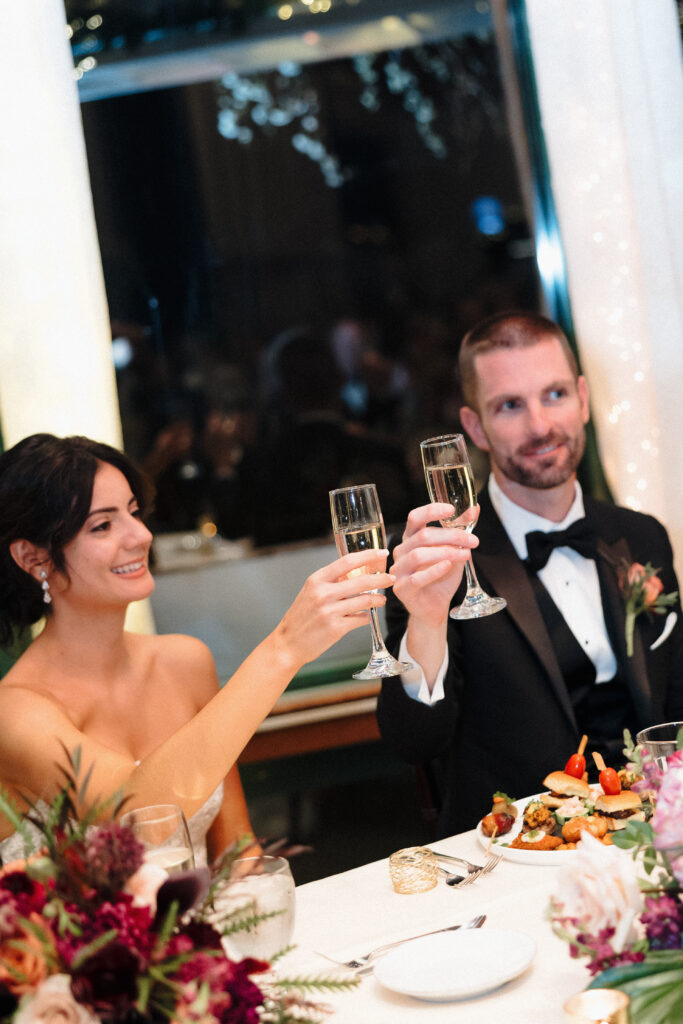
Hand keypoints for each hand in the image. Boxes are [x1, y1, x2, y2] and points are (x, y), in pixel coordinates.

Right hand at [272, 550, 394, 668]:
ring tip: (381, 600)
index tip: (381, 553)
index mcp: (317, 580)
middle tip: (391, 578)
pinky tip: (366, 616)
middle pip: (361, 580)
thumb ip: (331, 582)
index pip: (347, 561)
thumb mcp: (311, 592)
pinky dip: (366, 617)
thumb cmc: (301, 617)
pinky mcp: (336, 628)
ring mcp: (329, 611)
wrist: (288, 643)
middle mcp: (323, 593)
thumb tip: (355, 574)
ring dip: (377, 600)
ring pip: (365, 600)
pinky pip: (360, 618)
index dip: (368, 556)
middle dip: (381, 579)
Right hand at [391, 503, 478, 629]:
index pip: (415, 518)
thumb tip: (474, 508)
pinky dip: (434, 570)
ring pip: (419, 555)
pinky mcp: (402, 589)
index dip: (431, 511)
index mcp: (411, 538)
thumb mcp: (454, 550)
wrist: (435, 606)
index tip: (451, 509)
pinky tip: (448, 566)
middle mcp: (401, 551)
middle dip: (452, 536)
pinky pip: (417, 577)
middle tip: (473, 541)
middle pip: (423, 536)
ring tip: (466, 555)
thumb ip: (460, 530)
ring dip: (446, 552)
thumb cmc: (442, 576)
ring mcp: (399, 570)